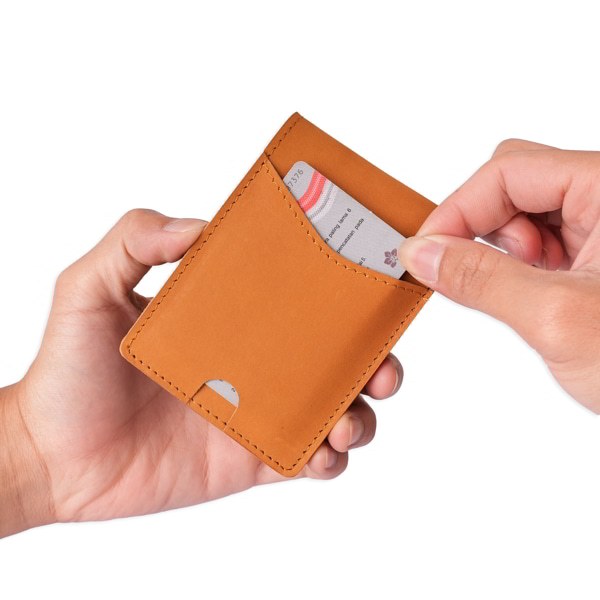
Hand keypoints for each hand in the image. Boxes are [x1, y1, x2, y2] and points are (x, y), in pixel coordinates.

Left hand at [0, 209, 402, 536]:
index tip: (370, 290)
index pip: (299, 299)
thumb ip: (133, 242)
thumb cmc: (68, 370)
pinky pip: (308, 461)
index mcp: (230, 320)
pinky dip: (330, 461)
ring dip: (361, 414)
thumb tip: (198, 225)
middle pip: (334, 358)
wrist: (54, 456)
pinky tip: (323, 455)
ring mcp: (257, 413)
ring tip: (349, 420)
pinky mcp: (251, 460)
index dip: (343, 296)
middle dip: (374, 361)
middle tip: (381, 367)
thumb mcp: (89, 289)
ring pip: (334, 410)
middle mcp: (254, 363)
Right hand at [399, 139, 599, 411]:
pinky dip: (518, 270)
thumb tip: (422, 253)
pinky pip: (537, 244)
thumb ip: (479, 278)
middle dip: (481, 230)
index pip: (506, 171)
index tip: (425, 253)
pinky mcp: (596, 255)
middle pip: (512, 184)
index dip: (456, 210)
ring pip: (521, 215)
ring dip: (502, 255)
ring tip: (528, 297)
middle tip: (481, 278)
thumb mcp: (557, 318)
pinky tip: (534, 299)